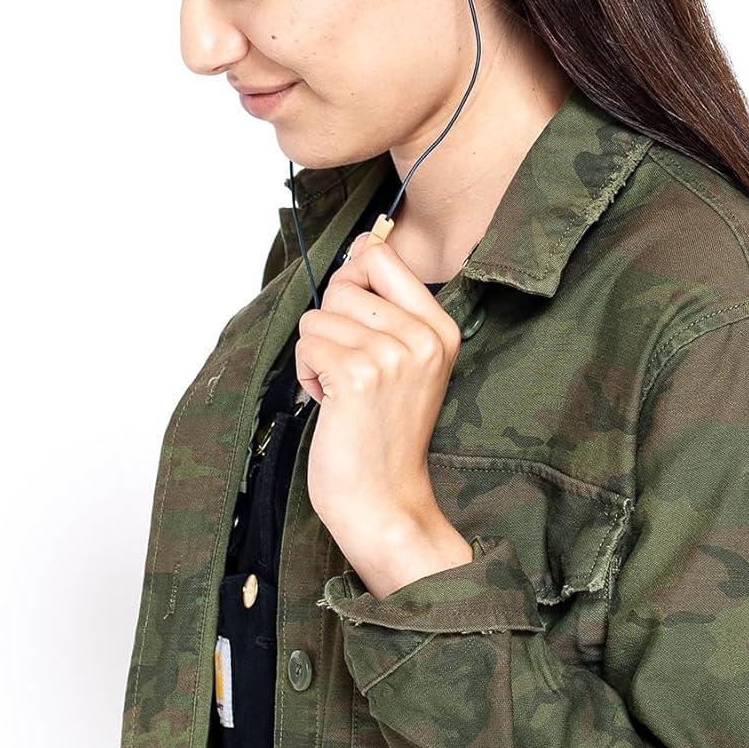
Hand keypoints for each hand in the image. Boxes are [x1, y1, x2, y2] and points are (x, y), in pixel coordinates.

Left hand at [295, 228, 464, 587]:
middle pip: (344, 283)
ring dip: (316, 354)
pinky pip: (307, 344)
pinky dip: (307, 374)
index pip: (382, 258)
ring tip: (342, 392)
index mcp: (441, 329)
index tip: (355, 323)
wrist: (385, 502)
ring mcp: (392, 355)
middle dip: (331, 323)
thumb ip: (387, 307)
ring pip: (318, 316)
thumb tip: (363, 245)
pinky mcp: (357, 375)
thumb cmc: (384, 436)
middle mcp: (423, 337)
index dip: (352, 283)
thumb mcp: (405, 363)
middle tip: (350, 369)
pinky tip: (330, 404)